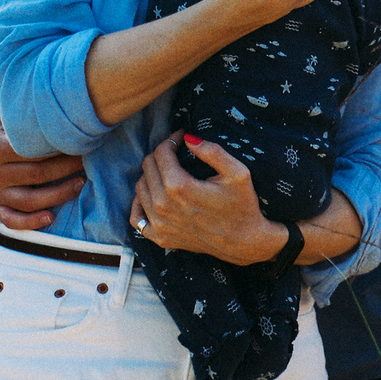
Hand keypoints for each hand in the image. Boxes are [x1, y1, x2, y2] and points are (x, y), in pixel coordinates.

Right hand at [0, 93, 86, 229]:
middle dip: (67, 168)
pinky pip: (11, 220)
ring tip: (81, 183)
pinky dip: (31, 223)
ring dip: (59, 194)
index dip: (61, 149)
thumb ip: (30, 113)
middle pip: (37, 176)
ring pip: (29, 201)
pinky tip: (51, 217)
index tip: (81, 142)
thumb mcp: (11, 110)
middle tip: (87, 160)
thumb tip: (66, 104)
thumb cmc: (4, 118)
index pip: (34, 153)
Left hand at [133, 135, 284, 263]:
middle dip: (161, 154)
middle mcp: (163, 206)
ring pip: (140, 188)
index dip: (172, 140)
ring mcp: (159, 224)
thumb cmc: (243, 206)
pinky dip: (140, 203)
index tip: (182, 138)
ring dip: (151, 175)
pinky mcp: (160, 237)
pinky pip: (136, 217)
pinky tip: (152, 195)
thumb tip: (189, 138)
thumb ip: (212, 151)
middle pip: (148, 167)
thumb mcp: (237, 173)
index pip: (161, 153)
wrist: (244, 242)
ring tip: (168, 172)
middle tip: (176, 153)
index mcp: (179, 187)